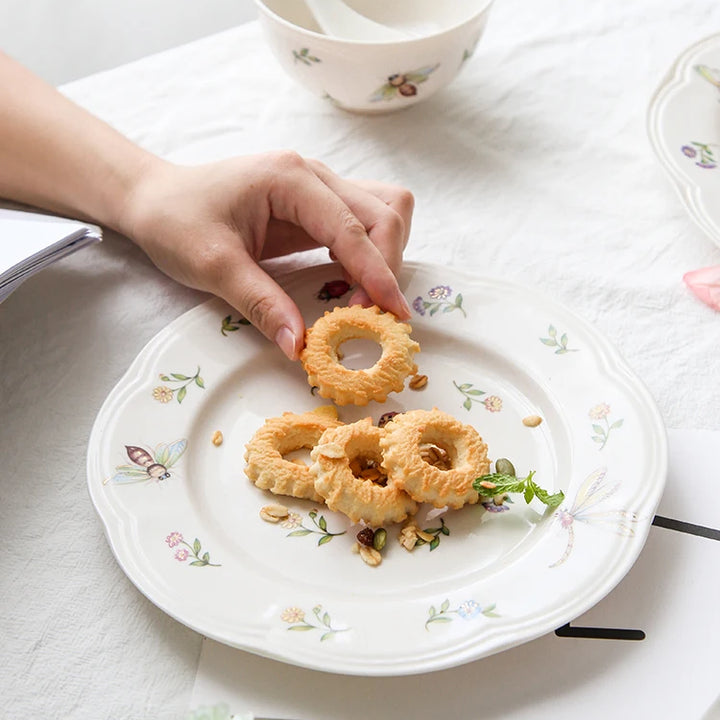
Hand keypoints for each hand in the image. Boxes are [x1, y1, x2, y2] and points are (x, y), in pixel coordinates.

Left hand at [121, 151, 413, 358]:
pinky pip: (363, 226)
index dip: (378, 273)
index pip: (353, 227)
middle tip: (369, 313)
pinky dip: (369, 256)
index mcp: (290, 179)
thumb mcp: (213, 266)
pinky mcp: (315, 207)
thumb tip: (301, 346)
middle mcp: (313, 176)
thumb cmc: (175, 221)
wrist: (154, 199)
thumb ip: (261, 304)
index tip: (392, 313)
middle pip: (385, 212)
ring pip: (383, 213)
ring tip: (362, 298)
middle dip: (388, 265)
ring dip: (385, 256)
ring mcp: (317, 188)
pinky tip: (349, 284)